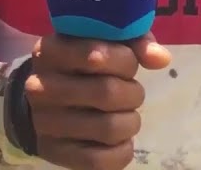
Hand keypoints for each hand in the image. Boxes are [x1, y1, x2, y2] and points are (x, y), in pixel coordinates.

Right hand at [23, 33, 171, 169]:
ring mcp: (46, 123)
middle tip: (130, 92)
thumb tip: (160, 58)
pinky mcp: (56, 154)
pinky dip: (122, 150)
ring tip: (124, 115)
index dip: (126, 61)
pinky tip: (119, 139)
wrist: (40, 104)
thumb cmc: (78, 66)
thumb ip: (132, 42)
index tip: (127, 64)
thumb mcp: (99, 42)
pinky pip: (102, 160)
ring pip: (110, 128)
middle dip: (132, 93)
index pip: (98, 56)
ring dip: (130, 122)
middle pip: (108, 93)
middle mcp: (40, 87)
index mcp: (49, 51)